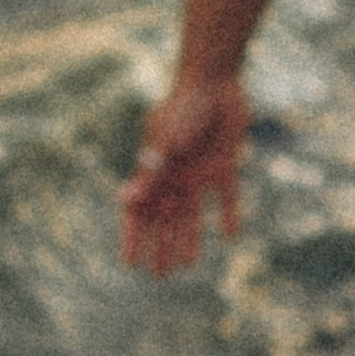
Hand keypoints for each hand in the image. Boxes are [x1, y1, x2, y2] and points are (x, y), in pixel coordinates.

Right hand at [119, 75, 251, 275]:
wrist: (214, 81)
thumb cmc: (183, 109)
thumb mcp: (165, 143)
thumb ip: (150, 173)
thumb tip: (126, 199)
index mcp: (155, 171)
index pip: (139, 212)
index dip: (133, 237)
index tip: (129, 263)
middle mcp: (175, 176)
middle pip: (164, 219)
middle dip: (159, 245)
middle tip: (158, 274)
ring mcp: (199, 173)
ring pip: (192, 215)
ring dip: (188, 239)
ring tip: (186, 265)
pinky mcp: (224, 165)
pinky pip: (226, 196)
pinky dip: (227, 214)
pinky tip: (228, 235)